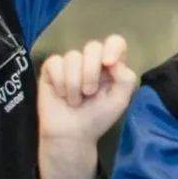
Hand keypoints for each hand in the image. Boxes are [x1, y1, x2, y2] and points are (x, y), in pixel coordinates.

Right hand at [36, 36, 138, 178]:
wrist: (71, 135)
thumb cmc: (97, 118)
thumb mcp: (120, 101)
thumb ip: (126, 79)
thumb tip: (114, 61)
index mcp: (110, 66)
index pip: (115, 42)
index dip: (112, 48)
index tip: (108, 64)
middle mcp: (91, 61)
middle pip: (93, 46)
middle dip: (91, 71)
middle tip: (89, 93)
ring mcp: (70, 64)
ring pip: (72, 56)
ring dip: (74, 83)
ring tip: (75, 100)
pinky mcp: (51, 69)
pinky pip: (55, 62)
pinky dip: (60, 82)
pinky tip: (62, 95)